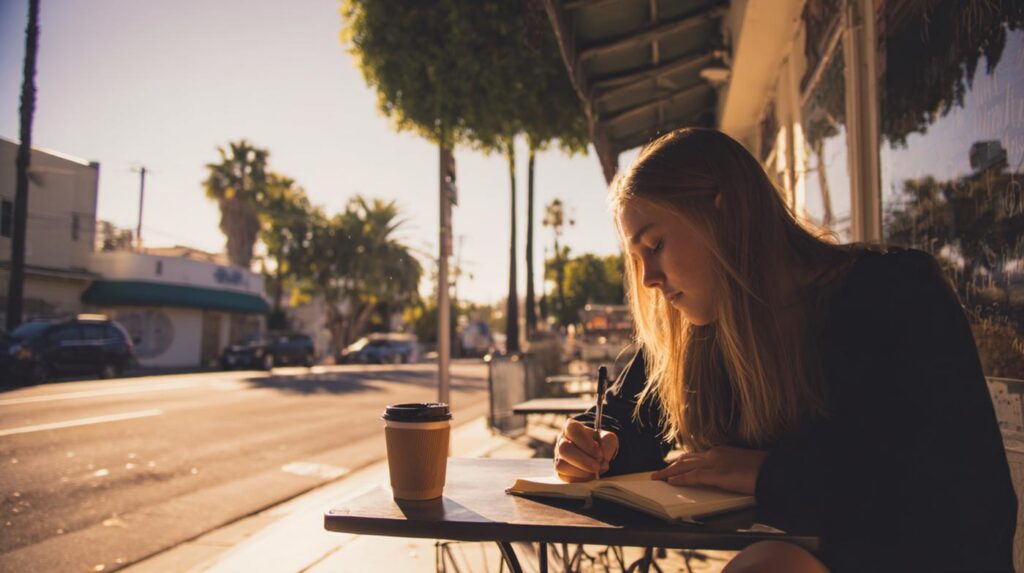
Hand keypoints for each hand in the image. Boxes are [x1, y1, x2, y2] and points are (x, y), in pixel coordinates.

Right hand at [555, 418, 618, 482]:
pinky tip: (590, 476)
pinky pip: (565, 477)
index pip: (573, 430)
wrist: (596, 457)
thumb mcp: (607, 439)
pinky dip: (581, 479)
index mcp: (571, 427)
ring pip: (561, 465)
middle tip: (597, 467)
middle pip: (564, 449)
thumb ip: (608, 443)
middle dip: (583, 461)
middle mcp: (561, 441)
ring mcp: (558, 457)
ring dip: (582, 472)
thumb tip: (603, 456)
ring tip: (596, 471)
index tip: (599, 454)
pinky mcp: (560, 472)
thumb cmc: (600, 444)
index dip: (586, 443)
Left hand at [651, 446, 767, 494]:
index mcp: (722, 450)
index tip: (673, 463)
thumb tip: (724, 475)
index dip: (682, 460)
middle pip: (686, 460)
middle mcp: (715, 454)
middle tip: (659, 472)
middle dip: (671, 466)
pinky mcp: (717, 475)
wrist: (773, 471)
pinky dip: (680, 480)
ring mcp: (715, 464)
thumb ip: (730, 467)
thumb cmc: (763, 470)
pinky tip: (671, 483)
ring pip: (685, 467)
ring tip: (658, 478)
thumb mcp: (742, 465)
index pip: (696, 455)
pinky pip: (693, 477)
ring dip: (669, 473)